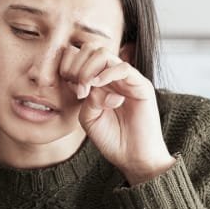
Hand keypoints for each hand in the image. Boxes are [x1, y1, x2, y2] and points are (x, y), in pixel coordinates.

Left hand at [59, 44, 174, 184]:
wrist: (133, 158)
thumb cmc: (112, 139)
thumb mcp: (88, 117)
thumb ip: (87, 97)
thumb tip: (92, 83)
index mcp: (100, 83)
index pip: (83, 58)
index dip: (71, 65)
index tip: (68, 85)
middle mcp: (114, 78)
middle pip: (92, 50)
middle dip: (78, 65)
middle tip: (77, 87)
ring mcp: (128, 80)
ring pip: (105, 54)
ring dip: (89, 68)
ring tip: (86, 88)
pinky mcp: (141, 86)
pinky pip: (124, 68)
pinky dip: (108, 73)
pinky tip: (97, 85)